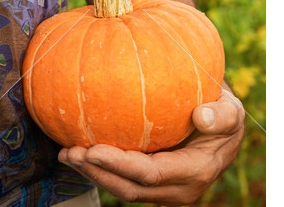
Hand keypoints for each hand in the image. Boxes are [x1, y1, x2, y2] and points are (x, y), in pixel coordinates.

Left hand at [58, 82, 244, 205]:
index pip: (150, 174)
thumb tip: (202, 117)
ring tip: (67, 153)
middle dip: (97, 172)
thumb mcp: (232, 112)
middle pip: (129, 187)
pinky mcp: (154, 180)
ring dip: (93, 172)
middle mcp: (176, 188)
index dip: (119, 165)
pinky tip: (84, 150)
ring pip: (123, 187)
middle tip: (69, 152)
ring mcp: (164, 187)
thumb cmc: (224, 116)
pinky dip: (103, 167)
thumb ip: (222, 115)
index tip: (92, 149)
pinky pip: (125, 177)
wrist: (222, 128)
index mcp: (194, 172)